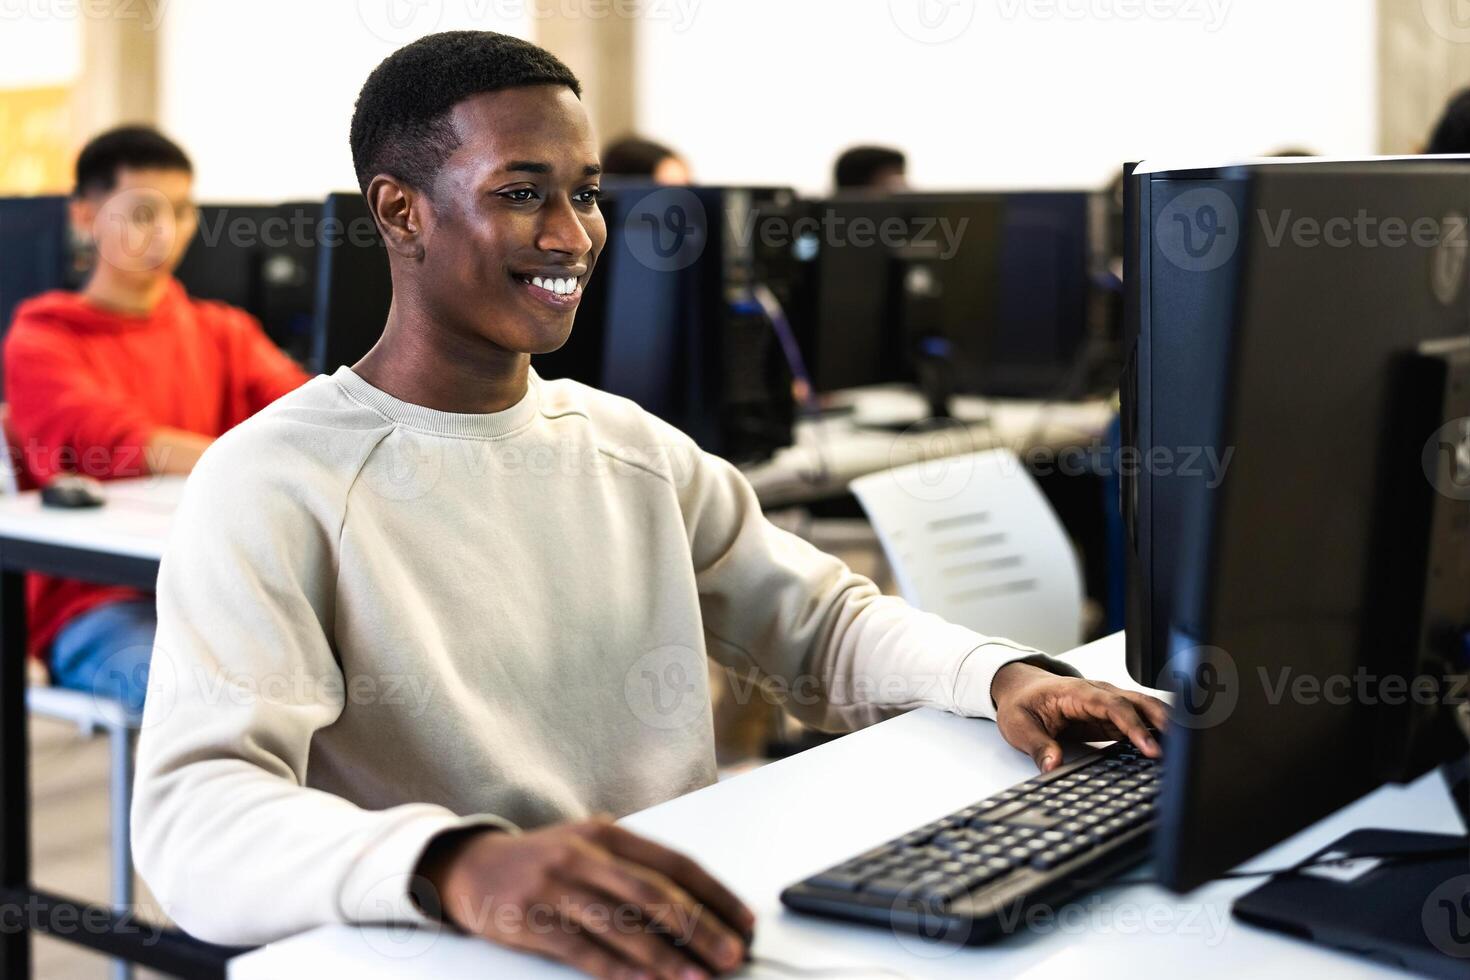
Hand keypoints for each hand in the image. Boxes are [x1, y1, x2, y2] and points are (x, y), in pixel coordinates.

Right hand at [417, 816, 752, 979]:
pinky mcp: (532, 920)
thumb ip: (634, 870)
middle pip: (654, 894)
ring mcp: (556, 887)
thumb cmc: (543, 861)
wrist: (469, 867)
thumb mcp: (589, 846)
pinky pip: (584, 950)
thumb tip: (695, 910)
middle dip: (700, 927)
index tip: (743, 920)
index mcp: (607, 833)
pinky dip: (620, 969)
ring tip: (698, 976)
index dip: (714, 892)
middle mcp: (584, 854)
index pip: (675, 862)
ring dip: (667, 955)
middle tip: (730, 953)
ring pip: (623, 924)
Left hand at [990, 663, 1168, 771]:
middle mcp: (1098, 694)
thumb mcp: (1018, 725)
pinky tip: (1171, 748)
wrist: (1020, 688)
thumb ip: (1037, 745)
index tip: (1150, 748)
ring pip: (1144, 709)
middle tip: (1183, 747)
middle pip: (1138, 702)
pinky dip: (1157, 732)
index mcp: (1077, 692)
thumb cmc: (1022, 703)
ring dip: (1166, 724)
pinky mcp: (1111, 717)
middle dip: (1162, 722)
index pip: (1114, 706)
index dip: (1134, 726)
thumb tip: (1052, 765)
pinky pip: (1139, 722)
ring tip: (1186, 747)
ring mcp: (1107, 704)